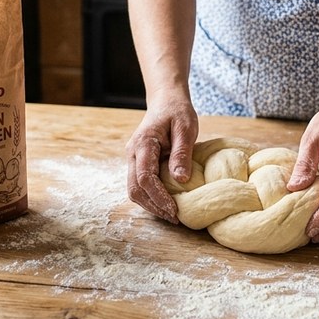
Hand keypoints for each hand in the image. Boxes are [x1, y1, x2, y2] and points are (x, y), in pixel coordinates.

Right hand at [125, 96, 198, 223]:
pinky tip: (167, 203)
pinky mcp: (138, 162)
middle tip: (174, 218)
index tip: (174, 210)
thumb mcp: (185, 128)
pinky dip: (151, 197)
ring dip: (151, 204)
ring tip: (172, 214)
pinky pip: (140, 184)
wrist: (166, 100)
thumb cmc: (177, 111)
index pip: (145, 178)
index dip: (158, 197)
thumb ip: (181, 153)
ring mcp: (133, 159)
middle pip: (134, 189)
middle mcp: (133, 153)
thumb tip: (181, 180)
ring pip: (134, 190)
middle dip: (153, 206)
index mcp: (143, 144)